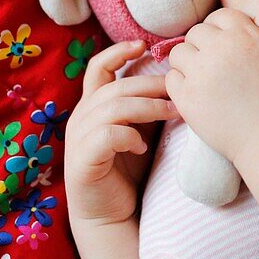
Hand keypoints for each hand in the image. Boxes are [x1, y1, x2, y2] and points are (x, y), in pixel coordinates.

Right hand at [64, 40, 176, 225]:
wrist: (109, 213)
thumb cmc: (128, 168)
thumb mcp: (142, 130)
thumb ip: (149, 107)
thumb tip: (180, 80)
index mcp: (94, 105)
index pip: (99, 67)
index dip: (119, 52)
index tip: (144, 44)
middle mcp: (82, 117)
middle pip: (116, 85)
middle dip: (151, 84)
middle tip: (179, 89)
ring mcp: (79, 138)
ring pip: (113, 106)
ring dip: (147, 107)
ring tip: (172, 113)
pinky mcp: (82, 160)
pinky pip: (107, 135)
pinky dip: (129, 136)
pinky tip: (142, 146)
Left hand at [165, 7, 258, 165]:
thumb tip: (252, 26)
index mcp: (245, 35)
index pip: (219, 17)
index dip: (219, 30)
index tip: (222, 45)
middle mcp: (221, 49)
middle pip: (195, 33)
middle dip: (202, 47)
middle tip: (212, 66)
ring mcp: (202, 73)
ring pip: (178, 53)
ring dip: (188, 64)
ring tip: (202, 79)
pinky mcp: (188, 98)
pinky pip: (171, 79)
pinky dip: (180, 85)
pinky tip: (197, 94)